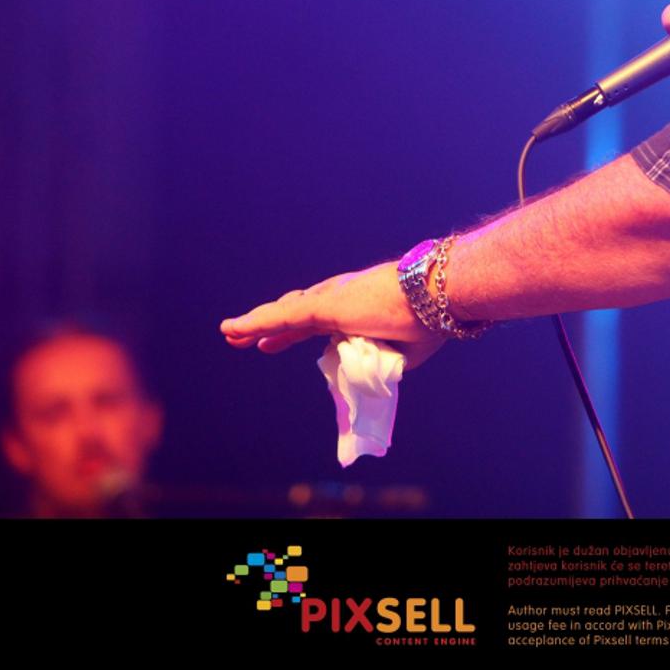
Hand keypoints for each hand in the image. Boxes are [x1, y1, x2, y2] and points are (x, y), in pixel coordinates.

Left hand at [219, 262, 448, 369]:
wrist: (438, 295)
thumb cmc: (430, 321)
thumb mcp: (401, 353)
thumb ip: (377, 363)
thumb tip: (365, 373)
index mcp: (361, 307)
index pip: (319, 321)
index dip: (294, 332)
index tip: (272, 343)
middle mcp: (343, 297)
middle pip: (297, 313)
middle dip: (274, 326)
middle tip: (252, 339)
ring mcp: (332, 300)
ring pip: (285, 314)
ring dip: (256, 324)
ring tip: (231, 333)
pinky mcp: (325, 306)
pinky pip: (282, 317)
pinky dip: (255, 323)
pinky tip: (233, 329)